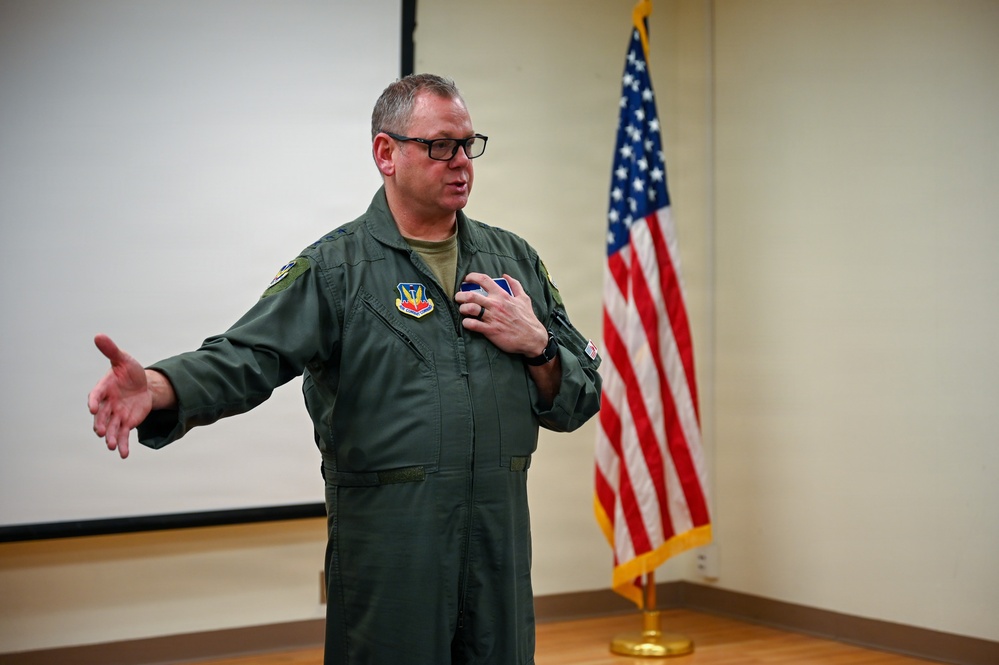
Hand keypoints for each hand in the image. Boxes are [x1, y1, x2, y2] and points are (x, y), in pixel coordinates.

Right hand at [88, 334, 152, 458]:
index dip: (95, 402)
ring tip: (110, 446)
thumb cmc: (129, 371)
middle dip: (100, 424)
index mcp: (103, 389)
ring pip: (110, 428)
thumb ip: (111, 350)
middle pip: (102, 416)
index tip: (94, 408)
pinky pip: (122, 436)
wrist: (144, 384)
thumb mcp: (124, 359)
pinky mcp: (125, 423)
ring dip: (110, 438)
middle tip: (99, 432)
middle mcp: (107, 404)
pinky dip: (123, 445)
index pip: (96, 396)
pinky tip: (124, 455)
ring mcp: (116, 415)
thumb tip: (99, 335)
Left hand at [455, 273, 548, 355]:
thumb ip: (515, 285)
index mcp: (502, 295)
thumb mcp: (524, 299)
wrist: (533, 338)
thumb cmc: (528, 319)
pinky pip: (473, 325)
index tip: (466, 279)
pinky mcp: (490, 330)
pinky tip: (467, 323)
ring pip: (470, 308)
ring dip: (462, 308)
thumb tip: (506, 276)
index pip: (484, 280)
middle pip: (471, 295)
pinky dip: (466, 323)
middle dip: (461, 295)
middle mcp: (496, 305)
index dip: (472, 277)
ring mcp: (492, 318)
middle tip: (458, 297)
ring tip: (462, 310)